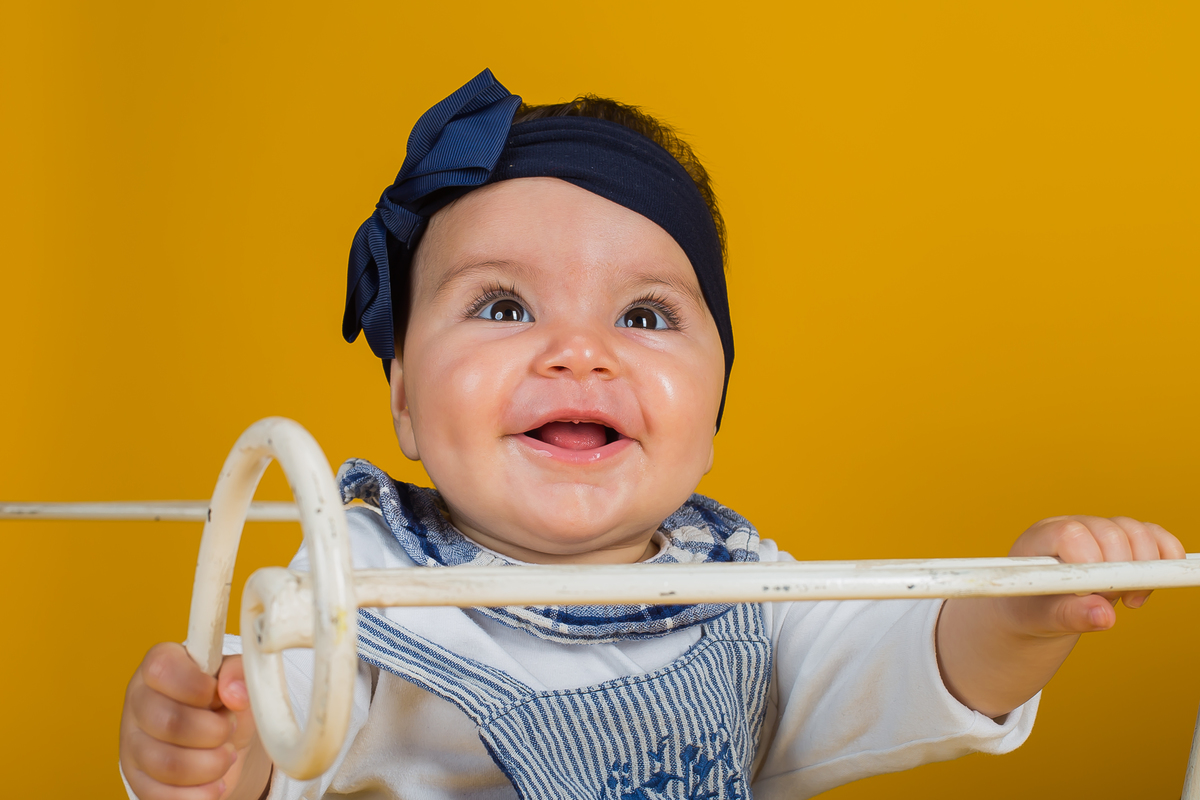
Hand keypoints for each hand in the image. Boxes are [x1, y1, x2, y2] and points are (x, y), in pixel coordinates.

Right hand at [119, 643, 267, 799]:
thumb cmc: (225, 701)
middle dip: (214, 731)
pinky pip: (161, 795)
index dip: (197, 685)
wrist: (223, 739)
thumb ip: (240, 673)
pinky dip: (199, 794)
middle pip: (168, 722)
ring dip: (210, 764)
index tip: (219, 695)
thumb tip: (234, 692)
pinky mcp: (137, 778)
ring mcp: (132, 742)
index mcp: (160, 664)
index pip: (162, 668)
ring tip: (227, 755)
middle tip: (229, 727)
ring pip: (166, 763)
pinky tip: (216, 783)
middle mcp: (139, 700)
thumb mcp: (238, 680)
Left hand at [1003, 515, 1185, 635]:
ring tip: (1127, 600)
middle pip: (1109, 532)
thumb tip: (1104, 616)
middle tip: (1110, 601)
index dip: (1088, 560)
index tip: (1089, 592)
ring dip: (1143, 570)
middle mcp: (1071, 526)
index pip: (1070, 533)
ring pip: (1136, 532)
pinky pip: (1156, 538)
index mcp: (1040, 538)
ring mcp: (1100, 530)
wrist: (1038, 610)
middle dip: (1119, 571)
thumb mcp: (1040, 619)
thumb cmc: (1031, 611)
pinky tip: (1152, 585)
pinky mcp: (1125, 541)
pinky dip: (1165, 559)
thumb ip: (1068, 616)